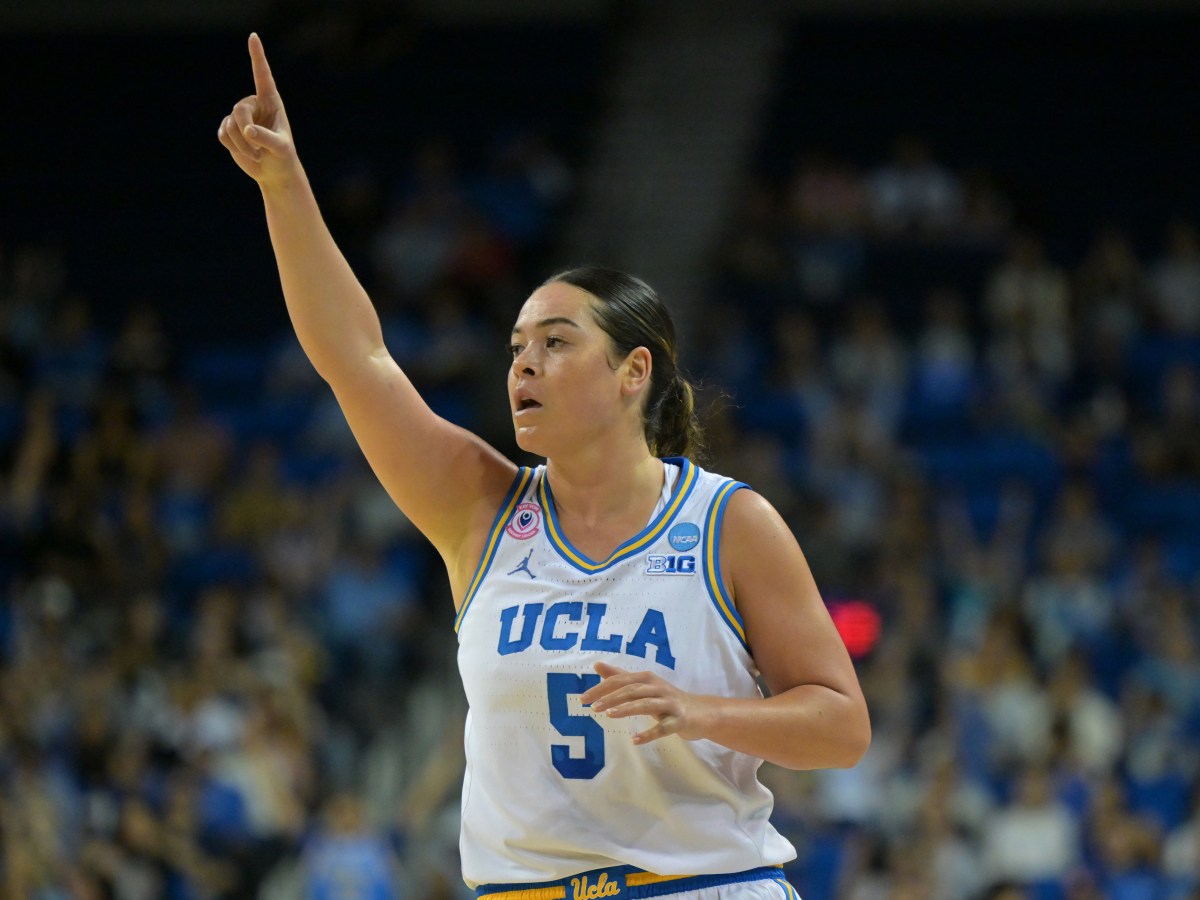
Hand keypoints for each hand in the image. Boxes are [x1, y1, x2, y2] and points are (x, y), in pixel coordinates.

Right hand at [217, 33, 297, 187]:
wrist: (274, 171)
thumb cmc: (283, 158)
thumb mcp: (281, 149)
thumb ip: (267, 138)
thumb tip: (248, 129)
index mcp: (272, 102)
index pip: (262, 76)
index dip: (257, 56)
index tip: (253, 36)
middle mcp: (255, 104)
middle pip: (239, 110)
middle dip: (245, 132)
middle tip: (258, 150)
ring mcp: (240, 116)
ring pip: (230, 124)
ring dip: (241, 145)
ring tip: (257, 154)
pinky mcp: (229, 128)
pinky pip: (223, 134)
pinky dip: (234, 147)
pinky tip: (247, 153)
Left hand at [580, 662, 713, 744]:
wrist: (701, 712)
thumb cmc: (667, 699)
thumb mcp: (644, 686)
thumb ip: (621, 676)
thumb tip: (597, 665)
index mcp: (647, 678)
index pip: (621, 680)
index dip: (601, 688)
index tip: (583, 699)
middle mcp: (658, 687)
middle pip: (632, 690)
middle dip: (611, 697)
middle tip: (592, 707)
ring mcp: (670, 704)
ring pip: (646, 705)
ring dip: (627, 709)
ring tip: (609, 715)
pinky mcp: (679, 721)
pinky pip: (663, 728)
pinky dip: (649, 734)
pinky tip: (634, 740)